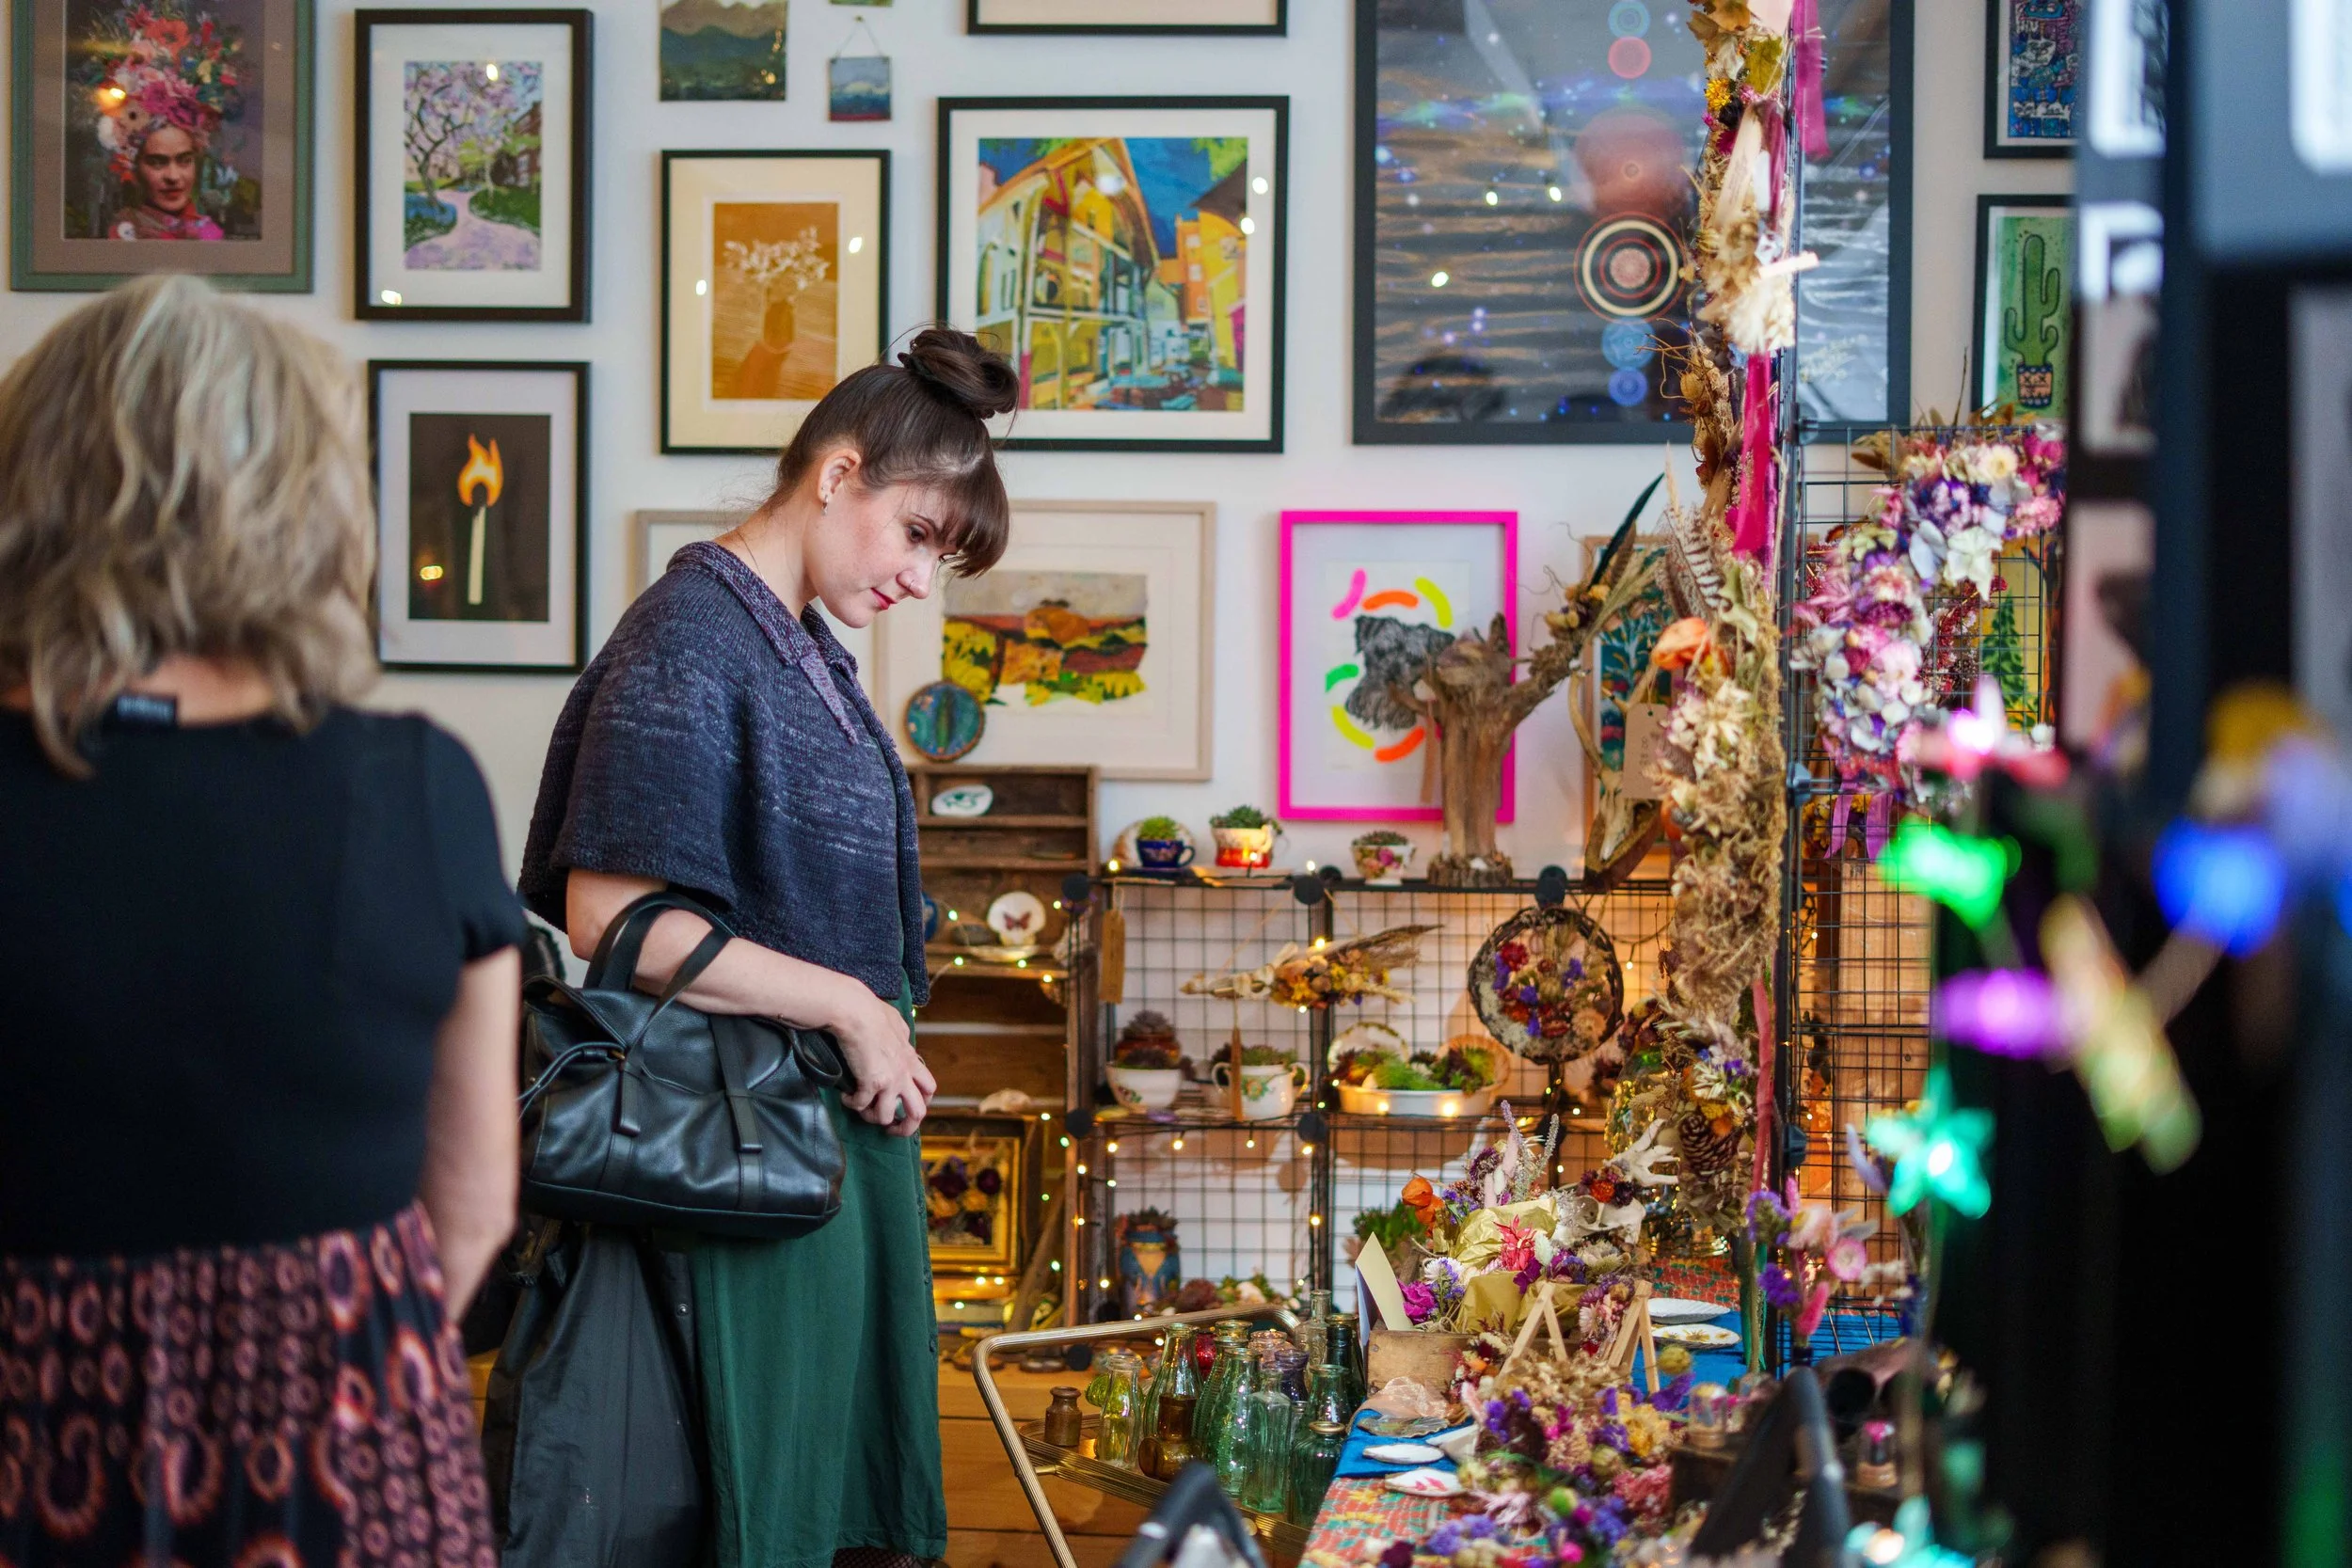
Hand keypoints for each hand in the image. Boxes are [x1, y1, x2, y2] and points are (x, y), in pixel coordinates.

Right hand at [821, 976, 935, 1135]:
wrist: (855, 1011)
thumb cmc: (871, 1011)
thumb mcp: (896, 1023)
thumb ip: (901, 1035)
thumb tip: (901, 1037)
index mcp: (911, 1060)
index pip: (928, 1088)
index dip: (921, 1102)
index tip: (907, 1106)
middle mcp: (905, 1074)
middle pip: (918, 1112)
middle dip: (906, 1127)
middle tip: (891, 1129)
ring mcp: (890, 1081)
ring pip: (887, 1116)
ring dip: (872, 1118)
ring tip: (861, 1111)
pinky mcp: (871, 1083)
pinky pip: (861, 1106)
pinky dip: (851, 1104)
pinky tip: (845, 1097)